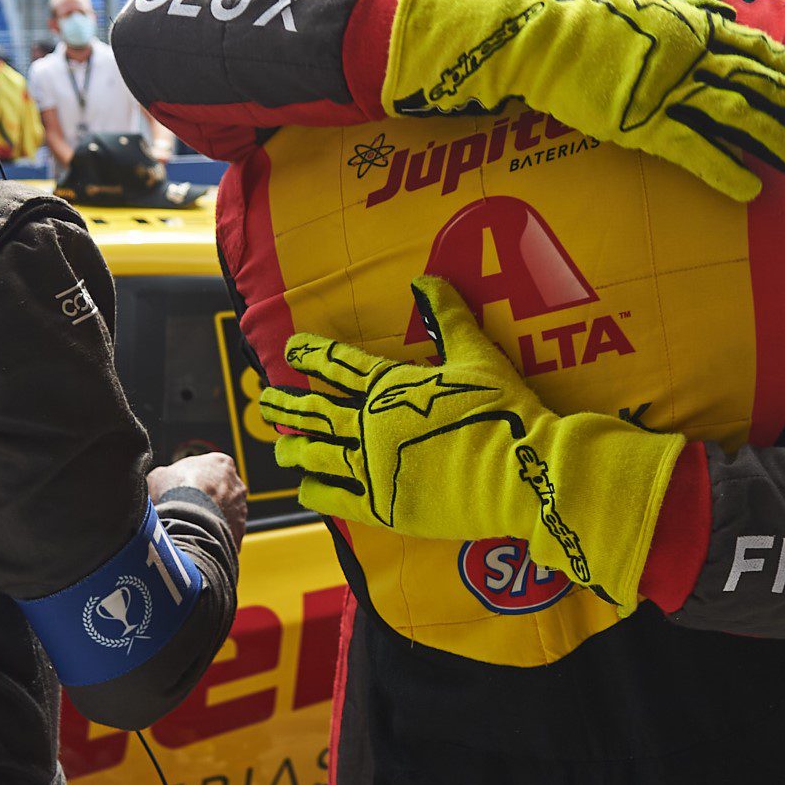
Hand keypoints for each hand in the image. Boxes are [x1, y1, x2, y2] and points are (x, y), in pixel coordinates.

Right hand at [148, 452, 245, 546]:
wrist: (189, 523)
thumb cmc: (176, 495)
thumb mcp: (159, 475)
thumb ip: (166, 474)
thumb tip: (162, 480)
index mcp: (220, 462)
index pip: (208, 468)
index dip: (192, 479)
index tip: (180, 488)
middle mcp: (236, 484)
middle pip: (219, 490)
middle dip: (204, 498)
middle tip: (184, 507)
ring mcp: (240, 509)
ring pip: (224, 512)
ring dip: (210, 517)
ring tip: (189, 524)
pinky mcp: (239, 530)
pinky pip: (225, 532)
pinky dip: (214, 534)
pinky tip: (198, 536)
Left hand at [259, 277, 687, 613]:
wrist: (518, 468)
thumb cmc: (502, 408)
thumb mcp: (477, 353)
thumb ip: (448, 316)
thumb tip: (426, 278)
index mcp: (390, 386)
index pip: (339, 364)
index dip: (311, 354)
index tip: (288, 350)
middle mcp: (370, 424)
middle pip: (317, 412)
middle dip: (288, 405)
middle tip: (265, 400)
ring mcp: (372, 466)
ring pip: (317, 455)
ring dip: (294, 449)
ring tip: (279, 447)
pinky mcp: (383, 505)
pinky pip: (336, 499)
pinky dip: (316, 492)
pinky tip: (304, 489)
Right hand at [386, 0, 784, 203]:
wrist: (538, 38)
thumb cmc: (584, 22)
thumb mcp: (644, 4)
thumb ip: (686, 12)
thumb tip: (722, 13)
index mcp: (691, 25)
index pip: (757, 48)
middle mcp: (689, 54)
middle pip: (759, 82)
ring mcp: (667, 88)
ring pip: (736, 115)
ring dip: (774, 140)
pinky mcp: (640, 121)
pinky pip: (692, 150)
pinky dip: (725, 169)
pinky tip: (751, 189)